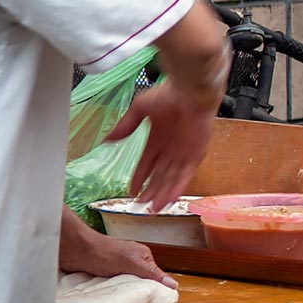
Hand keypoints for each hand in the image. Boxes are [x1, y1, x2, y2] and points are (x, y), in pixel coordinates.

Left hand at [58, 219, 177, 289]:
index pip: (156, 276)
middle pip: (141, 282)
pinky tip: (110, 297)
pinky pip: (112, 287)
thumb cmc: (103, 252)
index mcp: (143, 257)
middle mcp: (131, 262)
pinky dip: (111, 292)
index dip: (156, 289)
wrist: (74, 249)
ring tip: (123, 302)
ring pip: (125, 285)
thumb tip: (174, 284)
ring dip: (123, 292)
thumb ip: (152, 274)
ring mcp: (117, 268)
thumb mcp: (132, 263)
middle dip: (138, 292)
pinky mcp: (103, 274)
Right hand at [105, 78, 218, 210]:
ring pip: (171, 178)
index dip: (139, 177)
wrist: (190, 93)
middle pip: (159, 175)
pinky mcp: (196, 154)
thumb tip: (106, 140)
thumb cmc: (166, 95)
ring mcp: (183, 152)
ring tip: (153, 209)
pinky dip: (178, 187)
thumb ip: (125, 127)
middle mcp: (170, 148)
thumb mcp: (139, 109)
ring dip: (163, 193)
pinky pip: (186, 174)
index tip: (132, 191)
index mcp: (157, 138)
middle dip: (150, 190)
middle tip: (142, 206)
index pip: (146, 163)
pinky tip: (169, 199)